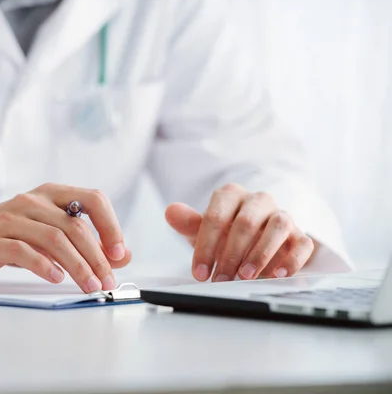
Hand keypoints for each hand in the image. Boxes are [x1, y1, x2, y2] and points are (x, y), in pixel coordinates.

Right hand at [0, 183, 130, 292]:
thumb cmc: (7, 233)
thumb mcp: (48, 231)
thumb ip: (84, 241)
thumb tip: (121, 256)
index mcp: (51, 195)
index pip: (93, 199)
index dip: (111, 225)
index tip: (119, 253)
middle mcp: (33, 201)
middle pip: (76, 227)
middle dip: (97, 257)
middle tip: (107, 280)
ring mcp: (13, 219)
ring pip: (55, 239)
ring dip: (78, 266)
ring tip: (89, 285)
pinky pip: (26, 251)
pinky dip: (45, 266)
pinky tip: (56, 279)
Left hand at [165, 183, 314, 281]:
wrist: (253, 239)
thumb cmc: (224, 234)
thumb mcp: (202, 230)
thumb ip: (188, 223)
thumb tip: (170, 212)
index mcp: (231, 195)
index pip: (216, 217)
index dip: (206, 246)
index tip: (200, 272)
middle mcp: (258, 200)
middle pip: (246, 222)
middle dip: (231, 254)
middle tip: (221, 279)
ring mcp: (281, 215)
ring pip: (278, 225)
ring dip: (261, 253)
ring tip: (246, 276)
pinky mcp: (299, 234)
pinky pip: (302, 242)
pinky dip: (293, 259)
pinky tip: (278, 275)